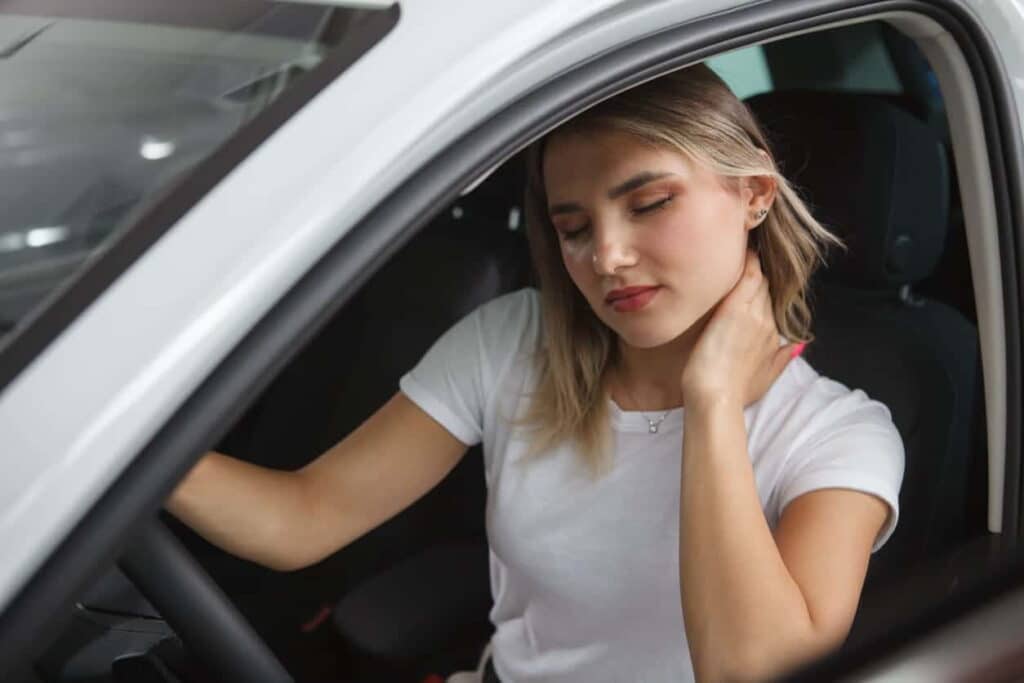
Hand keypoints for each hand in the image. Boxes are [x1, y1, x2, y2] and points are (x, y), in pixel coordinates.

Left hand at [680, 249, 802, 407]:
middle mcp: (768, 322)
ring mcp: (754, 314)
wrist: (716, 398)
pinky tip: (744, 247)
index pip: (771, 302)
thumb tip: (797, 347)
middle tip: (748, 250)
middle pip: (767, 287)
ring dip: (754, 262)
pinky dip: (747, 261)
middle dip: (760, 271)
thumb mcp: (764, 378)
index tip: (755, 276)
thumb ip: (781, 359)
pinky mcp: (736, 310)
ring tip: (745, 242)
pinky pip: (748, 276)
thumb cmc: (732, 393)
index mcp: (773, 336)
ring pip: (759, 278)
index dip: (763, 288)